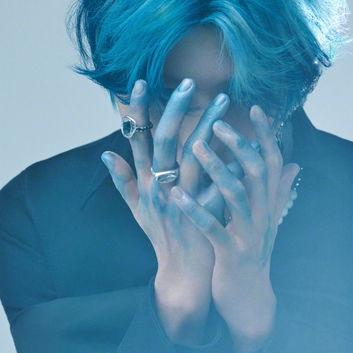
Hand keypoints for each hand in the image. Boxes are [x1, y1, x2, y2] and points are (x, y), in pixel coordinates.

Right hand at [100, 78, 233, 343]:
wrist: (182, 271)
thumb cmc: (161, 236)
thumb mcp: (137, 209)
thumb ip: (122, 181)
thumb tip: (106, 154)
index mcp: (145, 183)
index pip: (138, 139)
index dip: (138, 111)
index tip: (141, 82)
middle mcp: (160, 187)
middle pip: (165, 141)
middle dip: (175, 109)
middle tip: (189, 82)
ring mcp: (182, 200)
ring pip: (194, 156)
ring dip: (208, 126)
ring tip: (223, 101)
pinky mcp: (204, 212)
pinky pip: (219, 182)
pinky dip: (231, 164)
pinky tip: (246, 142)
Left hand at [170, 104, 299, 352]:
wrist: (250, 301)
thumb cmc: (250, 256)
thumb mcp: (265, 222)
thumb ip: (276, 192)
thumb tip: (293, 164)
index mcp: (267, 206)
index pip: (273, 163)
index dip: (267, 135)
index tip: (256, 107)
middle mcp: (263, 216)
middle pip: (259, 172)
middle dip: (240, 145)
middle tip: (218, 122)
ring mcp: (249, 235)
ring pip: (238, 195)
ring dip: (218, 169)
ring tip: (196, 147)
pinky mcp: (231, 254)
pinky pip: (214, 228)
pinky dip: (196, 210)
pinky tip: (177, 194)